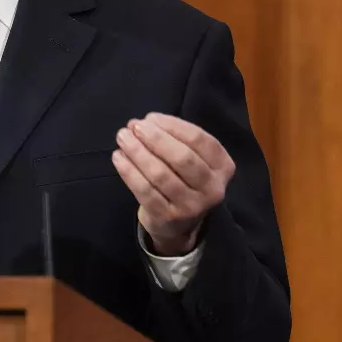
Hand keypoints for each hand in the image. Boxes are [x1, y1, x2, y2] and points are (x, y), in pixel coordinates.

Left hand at [111, 112, 235, 255]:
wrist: (178, 223)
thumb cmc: (183, 179)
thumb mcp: (193, 158)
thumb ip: (176, 138)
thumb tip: (148, 121)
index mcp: (223, 166)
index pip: (199, 139)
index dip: (172, 125)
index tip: (149, 117)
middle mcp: (212, 188)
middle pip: (182, 158)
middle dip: (154, 138)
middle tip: (133, 126)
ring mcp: (191, 206)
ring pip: (161, 174)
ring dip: (137, 152)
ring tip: (123, 138)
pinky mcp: (168, 217)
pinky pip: (145, 190)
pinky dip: (128, 171)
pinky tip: (118, 157)